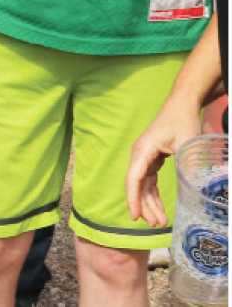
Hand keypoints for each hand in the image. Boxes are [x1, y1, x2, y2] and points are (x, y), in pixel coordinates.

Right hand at [126, 93, 202, 227]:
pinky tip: (158, 207)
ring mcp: (144, 157)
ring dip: (150, 203)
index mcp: (143, 150)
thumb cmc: (182, 120)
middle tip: (158, 224)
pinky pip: (149, 180)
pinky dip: (153, 194)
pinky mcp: (151, 159)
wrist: (181, 104)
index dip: (133, 199)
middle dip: (145, 206)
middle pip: (137, 185)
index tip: (136, 216)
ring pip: (143, 185)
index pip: (134, 178)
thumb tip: (194, 188)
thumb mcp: (187, 143)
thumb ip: (188, 165)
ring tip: (160, 221)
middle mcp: (139, 155)